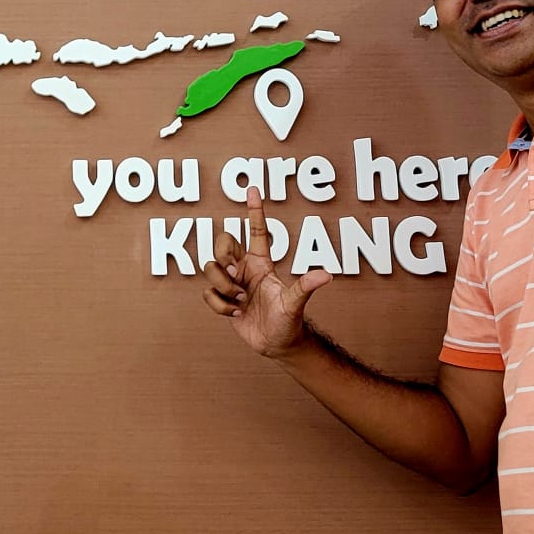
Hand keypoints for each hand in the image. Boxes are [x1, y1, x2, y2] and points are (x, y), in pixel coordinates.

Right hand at [202, 187, 331, 357]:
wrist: (276, 345)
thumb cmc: (289, 322)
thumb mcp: (295, 304)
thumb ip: (305, 287)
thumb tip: (326, 275)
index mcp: (261, 263)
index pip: (256, 230)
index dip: (254, 210)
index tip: (252, 188)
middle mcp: (244, 269)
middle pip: (222, 243)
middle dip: (223, 255)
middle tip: (236, 275)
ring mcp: (231, 283)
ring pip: (210, 268)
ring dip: (223, 286)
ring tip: (241, 300)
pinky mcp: (221, 300)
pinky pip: (207, 294)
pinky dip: (220, 305)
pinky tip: (236, 312)